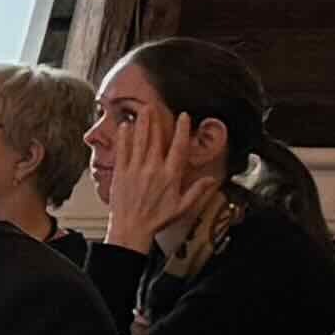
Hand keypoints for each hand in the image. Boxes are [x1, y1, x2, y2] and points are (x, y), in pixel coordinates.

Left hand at [100, 112, 224, 253]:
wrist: (131, 228)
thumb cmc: (157, 219)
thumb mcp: (182, 207)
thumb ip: (197, 191)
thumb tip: (213, 180)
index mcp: (171, 176)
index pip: (179, 148)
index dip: (182, 130)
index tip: (184, 116)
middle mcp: (154, 169)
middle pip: (156, 139)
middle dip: (156, 120)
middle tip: (155, 105)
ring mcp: (136, 170)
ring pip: (139, 142)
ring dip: (141, 124)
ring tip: (142, 110)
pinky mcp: (121, 173)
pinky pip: (122, 151)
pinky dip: (124, 138)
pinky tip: (125, 126)